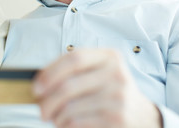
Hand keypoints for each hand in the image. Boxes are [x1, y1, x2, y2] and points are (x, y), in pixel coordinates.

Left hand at [32, 49, 162, 127]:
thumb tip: (40, 84)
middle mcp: (116, 73)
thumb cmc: (111, 92)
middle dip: (47, 100)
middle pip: (68, 85)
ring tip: (55, 118)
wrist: (142, 116)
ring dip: (56, 116)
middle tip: (41, 109)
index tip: (36, 87)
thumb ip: (74, 72)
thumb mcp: (99, 74)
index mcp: (109, 56)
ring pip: (70, 107)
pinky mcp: (118, 117)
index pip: (74, 58)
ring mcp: (118, 96)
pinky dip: (65, 125)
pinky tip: (66, 124)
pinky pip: (77, 121)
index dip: (50, 72)